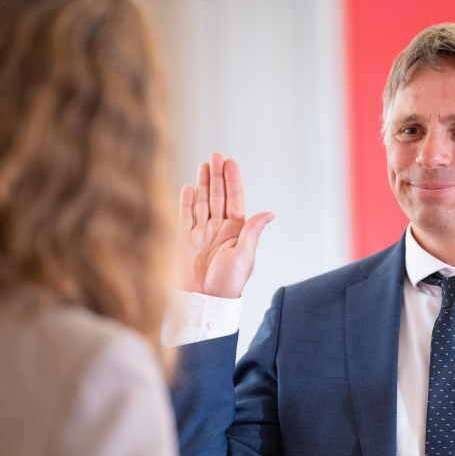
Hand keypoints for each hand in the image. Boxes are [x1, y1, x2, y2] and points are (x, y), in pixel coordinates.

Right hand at [176, 152, 273, 298]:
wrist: (204, 300)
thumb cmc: (228, 283)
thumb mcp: (244, 256)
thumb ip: (252, 232)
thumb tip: (270, 213)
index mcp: (236, 231)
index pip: (234, 199)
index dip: (232, 180)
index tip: (230, 162)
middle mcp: (218, 228)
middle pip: (217, 196)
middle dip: (217, 175)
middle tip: (216, 155)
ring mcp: (201, 232)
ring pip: (202, 202)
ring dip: (203, 183)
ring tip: (204, 165)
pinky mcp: (184, 240)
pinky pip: (185, 216)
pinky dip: (186, 201)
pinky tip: (189, 187)